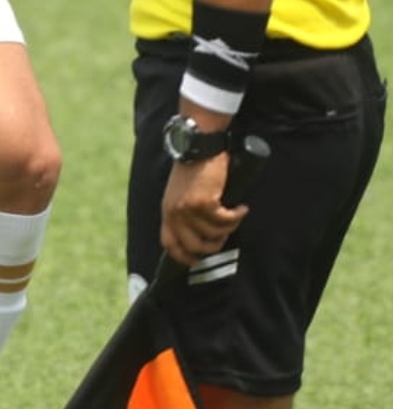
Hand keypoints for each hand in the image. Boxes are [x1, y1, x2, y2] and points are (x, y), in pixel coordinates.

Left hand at [160, 150, 244, 266]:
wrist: (199, 147)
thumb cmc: (193, 168)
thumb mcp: (180, 193)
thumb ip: (184, 212)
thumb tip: (200, 233)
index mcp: (167, 211)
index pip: (169, 243)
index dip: (182, 256)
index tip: (197, 261)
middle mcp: (175, 212)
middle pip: (194, 245)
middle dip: (213, 246)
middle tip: (225, 237)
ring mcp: (188, 208)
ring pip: (213, 233)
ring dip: (229, 228)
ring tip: (236, 216)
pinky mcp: (204, 202)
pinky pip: (225, 220)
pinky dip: (236, 216)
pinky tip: (241, 209)